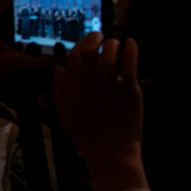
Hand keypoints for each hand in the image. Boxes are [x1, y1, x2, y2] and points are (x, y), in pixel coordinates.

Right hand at [53, 33, 147, 190]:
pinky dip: (131, 51)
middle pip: (88, 54)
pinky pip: (129, 67)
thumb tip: (58, 68)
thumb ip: (59, 91)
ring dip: (111, 45)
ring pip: (108, 57)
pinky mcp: (129, 92)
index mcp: (72, 91)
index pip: (72, 59)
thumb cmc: (88, 135)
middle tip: (100, 36)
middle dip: (93, 39)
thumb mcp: (65, 115)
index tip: (87, 43)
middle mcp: (89, 88)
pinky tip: (131, 43)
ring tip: (115, 43)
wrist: (109, 154)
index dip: (79, 46)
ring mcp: (109, 89)